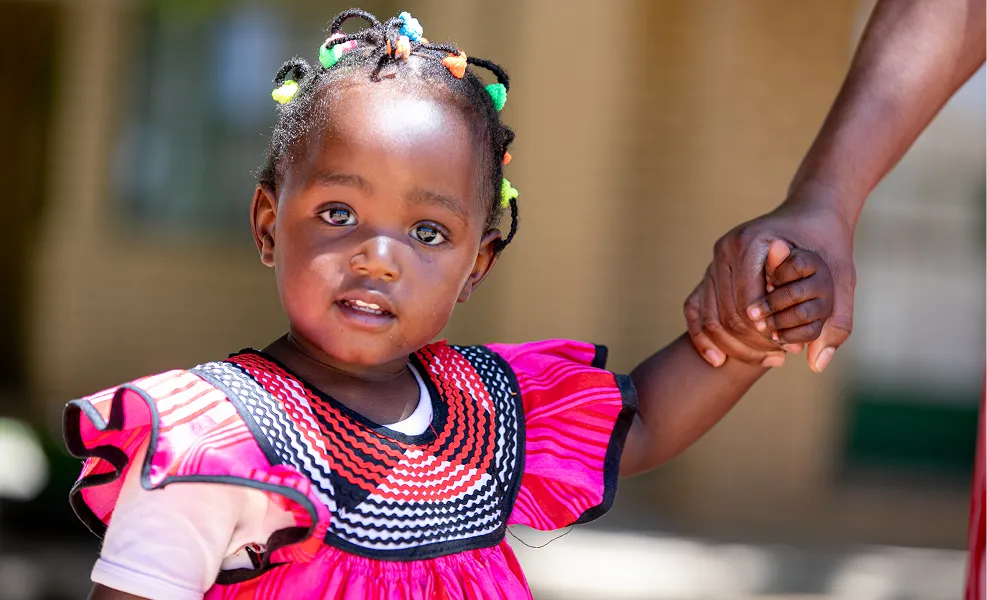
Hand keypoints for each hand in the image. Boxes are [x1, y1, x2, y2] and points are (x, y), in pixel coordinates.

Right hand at [685, 188, 855, 371]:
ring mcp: (714, 260)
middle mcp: (725, 249)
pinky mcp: (710, 271)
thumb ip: (837, 321)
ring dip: (734, 345)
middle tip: (779, 358)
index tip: (788, 349)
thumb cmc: (827, 245)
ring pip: (711, 317)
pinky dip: (704, 337)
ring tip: (764, 358)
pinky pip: (696, 309)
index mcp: (751, 242)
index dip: (766, 334)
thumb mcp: (843, 279)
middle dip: (752, 343)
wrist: (812, 214)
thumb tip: (818, 364)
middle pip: (727, 315)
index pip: (748, 305)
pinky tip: (719, 360)